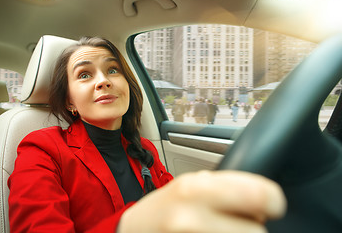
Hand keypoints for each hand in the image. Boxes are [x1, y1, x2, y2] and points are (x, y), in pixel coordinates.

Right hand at [118, 170, 285, 232]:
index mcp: (197, 189)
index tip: (271, 204)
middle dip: (254, 225)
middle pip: (257, 231)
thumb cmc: (165, 206)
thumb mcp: (194, 183)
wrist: (138, 230)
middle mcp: (192, 217)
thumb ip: (226, 185)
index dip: (272, 200)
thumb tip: (262, 194)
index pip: (260, 194)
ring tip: (222, 228)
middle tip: (242, 219)